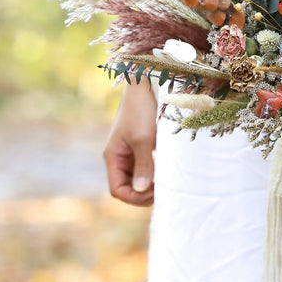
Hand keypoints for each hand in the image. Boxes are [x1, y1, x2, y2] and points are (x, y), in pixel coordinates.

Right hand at [104, 80, 157, 205]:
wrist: (147, 84)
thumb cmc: (141, 110)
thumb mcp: (143, 139)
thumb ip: (143, 166)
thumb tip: (142, 191)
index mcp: (113, 156)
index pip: (117, 190)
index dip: (133, 197)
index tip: (153, 193)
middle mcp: (120, 157)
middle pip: (128, 187)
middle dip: (144, 192)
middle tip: (164, 188)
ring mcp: (132, 152)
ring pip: (140, 178)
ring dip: (152, 183)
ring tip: (167, 179)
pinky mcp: (144, 146)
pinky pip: (148, 167)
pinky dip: (157, 172)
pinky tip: (168, 169)